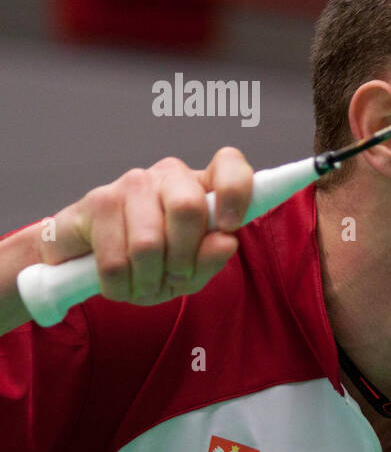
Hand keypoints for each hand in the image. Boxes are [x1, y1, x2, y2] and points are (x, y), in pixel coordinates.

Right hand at [36, 147, 253, 306]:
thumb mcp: (192, 270)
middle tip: (176, 277)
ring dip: (149, 280)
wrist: (93, 262)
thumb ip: (212, 257)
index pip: (229, 163)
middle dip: (183, 259)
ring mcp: (131, 183)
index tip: (230, 227)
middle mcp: (170, 174)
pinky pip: (115, 261)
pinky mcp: (97, 201)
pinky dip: (122, 287)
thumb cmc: (156, 263)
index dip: (235, 192)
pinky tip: (121, 285)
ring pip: (147, 243)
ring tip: (146, 285)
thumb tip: (226, 242)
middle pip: (187, 208)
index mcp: (203, 184)